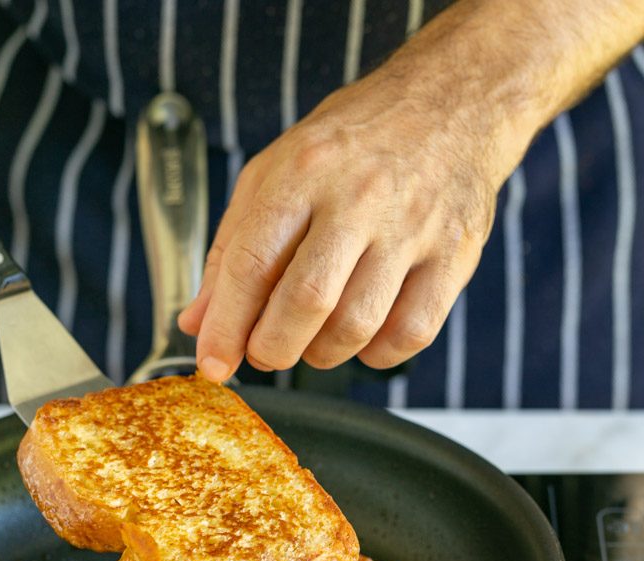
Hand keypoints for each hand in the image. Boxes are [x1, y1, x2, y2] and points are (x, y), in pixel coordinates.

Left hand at [180, 0, 643, 380]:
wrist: (454, 103)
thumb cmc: (353, 144)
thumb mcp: (275, 173)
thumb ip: (230, 249)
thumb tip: (199, 323)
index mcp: (302, 172)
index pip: (252, 263)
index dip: (227, 326)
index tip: (214, 364)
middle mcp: (359, 198)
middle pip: (307, 302)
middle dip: (273, 348)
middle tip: (265, 353)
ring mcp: (413, 228)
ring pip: (357, 327)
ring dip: (323, 354)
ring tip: (313, 340)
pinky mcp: (454, 256)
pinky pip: (410, 333)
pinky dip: (377, 353)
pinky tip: (365, 337)